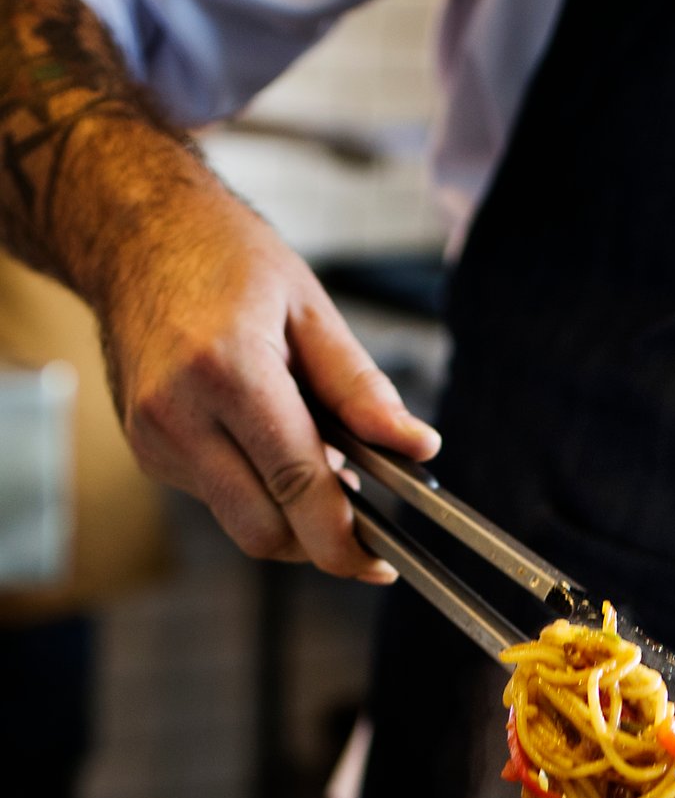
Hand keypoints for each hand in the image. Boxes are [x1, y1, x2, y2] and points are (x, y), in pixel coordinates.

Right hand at [98, 183, 438, 580]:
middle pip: (264, 532)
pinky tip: (269, 443)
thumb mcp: (310, 308)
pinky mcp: (147, 452)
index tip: (382, 562)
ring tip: (313, 455)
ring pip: (241, 523)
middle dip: (317, 541)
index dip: (346, 540)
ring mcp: (154, 438)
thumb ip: (363, 389)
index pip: (298, 488)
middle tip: (360, 518)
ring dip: (288, 513)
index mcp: (227, 371)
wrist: (133, 235)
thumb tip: (418, 447)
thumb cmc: (224, 258)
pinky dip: (257, 490)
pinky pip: (219, 500)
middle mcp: (178, 413)